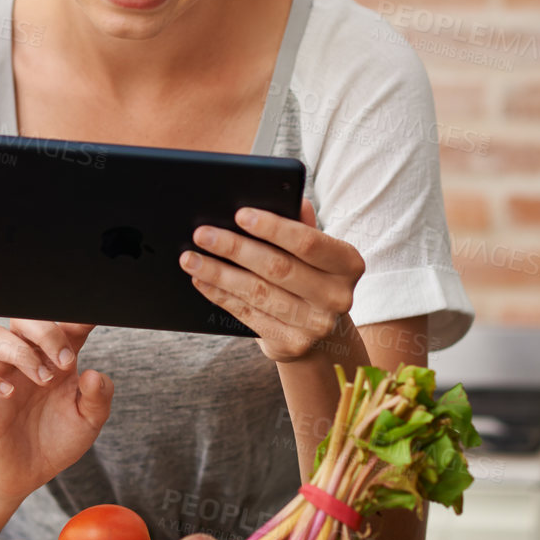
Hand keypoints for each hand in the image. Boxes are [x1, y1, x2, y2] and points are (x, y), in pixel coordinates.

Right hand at [0, 319, 112, 505]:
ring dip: (20, 352)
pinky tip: (8, 394)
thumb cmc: (57, 438)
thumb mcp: (88, 422)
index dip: (75, 317)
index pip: (62, 324)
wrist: (28, 474)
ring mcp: (1, 378)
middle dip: (46, 332)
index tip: (89, 323)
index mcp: (54, 359)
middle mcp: (26, 362)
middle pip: (22, 320)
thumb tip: (93, 375)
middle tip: (65, 361)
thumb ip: (98, 398)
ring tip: (42, 379)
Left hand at [180, 198, 365, 363]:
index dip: (272, 228)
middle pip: (277, 268)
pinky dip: (220, 295)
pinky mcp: (292, 344)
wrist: (319, 333)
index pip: (307, 242)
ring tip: (191, 258)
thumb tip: (289, 196)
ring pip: (257, 293)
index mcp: (348, 264)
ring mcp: (315, 325)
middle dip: (234, 248)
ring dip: (218, 273)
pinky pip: (247, 315)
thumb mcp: (315, 251)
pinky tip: (201, 280)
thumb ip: (301, 223)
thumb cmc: (311, 276)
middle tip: (202, 234)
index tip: (239, 214)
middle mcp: (337, 297)